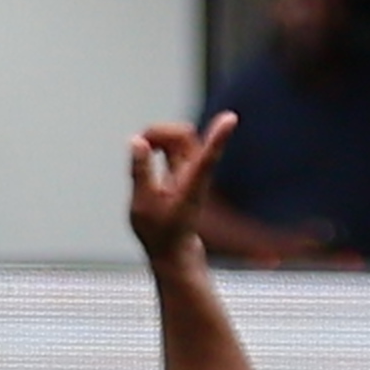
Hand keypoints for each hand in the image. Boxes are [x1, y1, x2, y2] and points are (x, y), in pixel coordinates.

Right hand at [128, 111, 232, 258]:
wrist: (173, 250)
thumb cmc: (160, 233)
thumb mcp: (143, 205)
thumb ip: (140, 172)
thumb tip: (137, 140)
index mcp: (192, 186)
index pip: (208, 157)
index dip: (218, 137)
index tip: (231, 118)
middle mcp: (196, 174)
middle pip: (184, 135)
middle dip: (160, 131)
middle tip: (140, 145)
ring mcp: (192, 170)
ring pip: (179, 136)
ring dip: (157, 135)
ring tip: (140, 149)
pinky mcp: (185, 169)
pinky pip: (173, 143)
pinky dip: (157, 141)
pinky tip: (146, 150)